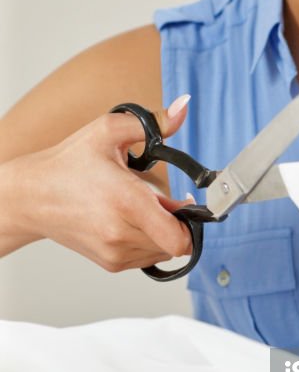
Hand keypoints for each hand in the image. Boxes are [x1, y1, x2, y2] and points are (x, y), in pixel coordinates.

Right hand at [19, 96, 193, 271]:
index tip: (186, 202)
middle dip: (177, 221)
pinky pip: (147, 257)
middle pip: (175, 242)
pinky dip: (148, 240)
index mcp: (126, 202)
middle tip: (160, 199)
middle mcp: (120, 234)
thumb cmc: (69, 164)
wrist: (33, 197)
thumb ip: (152, 123)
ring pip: (163, 251)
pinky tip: (130, 219)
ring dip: (162, 231)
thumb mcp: (108, 132)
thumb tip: (182, 107)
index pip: (179, 238)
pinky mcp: (111, 263)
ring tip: (140, 207)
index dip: (192, 222)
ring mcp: (115, 253)